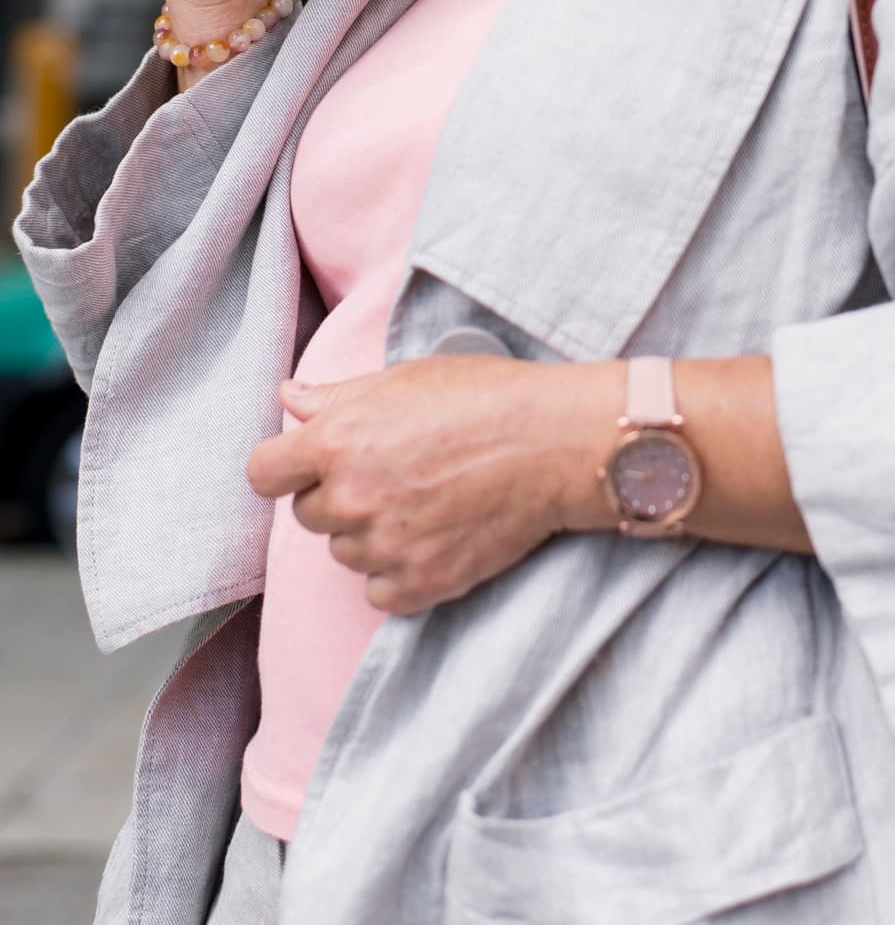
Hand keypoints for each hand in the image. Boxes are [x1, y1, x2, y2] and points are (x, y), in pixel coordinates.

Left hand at [245, 356, 620, 615]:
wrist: (555, 442)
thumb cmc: (485, 396)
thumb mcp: (405, 378)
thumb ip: (337, 396)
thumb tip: (289, 400)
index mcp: (337, 441)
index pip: (263, 473)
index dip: (286, 466)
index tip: (310, 463)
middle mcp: (350, 498)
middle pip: (308, 514)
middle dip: (339, 494)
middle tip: (394, 472)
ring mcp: (384, 546)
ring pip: (346, 552)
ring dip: (371, 533)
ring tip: (424, 500)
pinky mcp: (420, 583)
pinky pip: (379, 590)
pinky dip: (400, 572)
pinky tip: (434, 536)